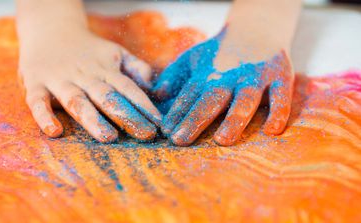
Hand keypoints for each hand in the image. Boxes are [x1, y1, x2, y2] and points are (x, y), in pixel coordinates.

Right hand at [19, 27, 160, 142]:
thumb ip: (136, 68)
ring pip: (77, 101)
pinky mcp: (35, 84)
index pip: (128, 88)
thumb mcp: (115, 52)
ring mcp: (60, 80)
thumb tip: (155, 88)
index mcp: (106, 70)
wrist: (49, 29)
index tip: (160, 123)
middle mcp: (85, 76)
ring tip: (108, 137)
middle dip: (126, 115)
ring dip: (92, 119)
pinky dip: (44, 116)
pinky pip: (38, 101)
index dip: (144, 105)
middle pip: (107, 97)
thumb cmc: (89, 49)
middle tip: (145, 134)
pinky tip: (55, 132)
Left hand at [152, 29, 293, 145]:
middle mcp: (231, 76)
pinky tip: (272, 131)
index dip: (177, 112)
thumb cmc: (219, 54)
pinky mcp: (281, 76)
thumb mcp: (193, 58)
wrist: (256, 29)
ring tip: (222, 140)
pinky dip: (279, 111)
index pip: (190, 94)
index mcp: (208, 73)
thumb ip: (174, 76)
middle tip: (180, 140)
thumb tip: (157, 94)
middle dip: (195, 119)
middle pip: (212, 99)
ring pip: (245, 99)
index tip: (165, 131)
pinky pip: (282, 95)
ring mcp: (256, 76)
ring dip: (234, 119)